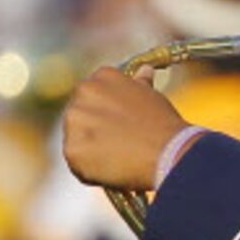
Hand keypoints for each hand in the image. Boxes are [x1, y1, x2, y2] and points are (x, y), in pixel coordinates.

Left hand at [62, 69, 188, 192]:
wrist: (168, 152)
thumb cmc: (163, 124)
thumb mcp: (152, 96)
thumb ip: (139, 84)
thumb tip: (144, 69)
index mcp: (102, 77)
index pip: (92, 94)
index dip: (105, 111)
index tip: (120, 123)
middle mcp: (83, 94)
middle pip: (79, 115)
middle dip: (93, 129)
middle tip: (119, 144)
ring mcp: (74, 122)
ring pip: (75, 140)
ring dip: (91, 150)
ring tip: (119, 158)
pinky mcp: (72, 150)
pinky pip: (77, 163)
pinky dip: (91, 170)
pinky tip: (113, 170)